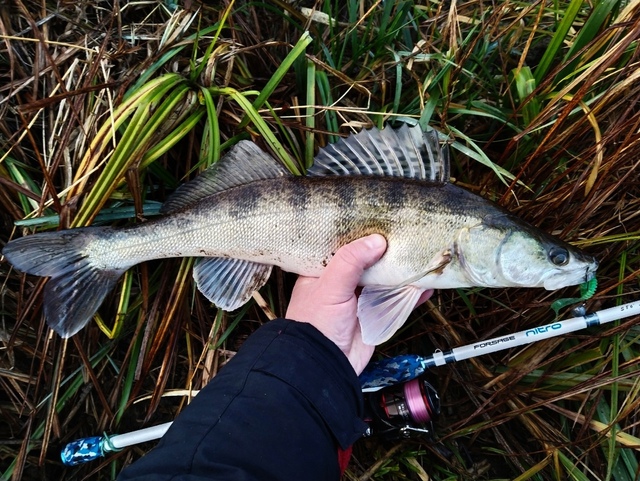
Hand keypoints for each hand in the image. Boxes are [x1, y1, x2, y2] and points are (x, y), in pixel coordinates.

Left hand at [286, 234, 431, 373]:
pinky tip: (427, 284)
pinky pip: (398, 301)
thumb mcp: (330, 285)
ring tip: (422, 255)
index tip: (381, 219)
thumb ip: (351, 261)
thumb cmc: (317, 322)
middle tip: (408, 233)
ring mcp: (362, 299)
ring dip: (403, 271)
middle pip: (370, 262)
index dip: (361, 234)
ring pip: (386, 280)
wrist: (325, 364)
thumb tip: (377, 240)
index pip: (344, 246)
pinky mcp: (377, 316)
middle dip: (388, 252)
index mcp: (324, 271)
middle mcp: (343, 283)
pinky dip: (413, 294)